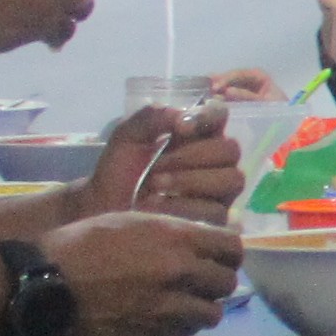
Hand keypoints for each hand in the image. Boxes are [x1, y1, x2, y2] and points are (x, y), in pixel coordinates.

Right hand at [43, 211, 244, 335]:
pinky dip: (179, 328)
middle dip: (215, 281)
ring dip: (200, 308)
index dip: (226, 253)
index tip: (217, 257)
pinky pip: (185, 334)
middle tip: (198, 283)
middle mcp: (182, 274)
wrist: (41, 292)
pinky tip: (160, 321)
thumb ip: (170, 231)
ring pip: (211, 313)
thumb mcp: (126, 222)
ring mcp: (171, 310)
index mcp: (176, 239)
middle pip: (227, 282)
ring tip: (180, 305)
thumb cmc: (76, 247)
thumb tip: (203, 238)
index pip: (232, 247)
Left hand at [80, 103, 242, 223]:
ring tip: (155, 186)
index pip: (220, 115)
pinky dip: (183, 205)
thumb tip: (183, 117)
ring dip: (190, 180)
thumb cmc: (119, 172)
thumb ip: (152, 118)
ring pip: (232, 179)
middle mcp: (216, 161)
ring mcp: (221, 192)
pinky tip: (157, 206)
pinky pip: (217, 210)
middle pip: (231, 149)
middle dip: (192, 155)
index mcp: (198, 136)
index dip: (208, 117)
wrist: (103, 210)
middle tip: (156, 166)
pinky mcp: (216, 220)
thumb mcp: (127, 137)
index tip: (180, 128)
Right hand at [199, 67, 286, 105]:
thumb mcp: (266, 102)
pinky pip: (227, 94)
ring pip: (226, 85)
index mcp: (259, 75)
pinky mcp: (239, 97)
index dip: (226, 79)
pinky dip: (218, 96)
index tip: (215, 88)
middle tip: (205, 90)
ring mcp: (243, 87)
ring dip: (215, 89)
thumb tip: (227, 91)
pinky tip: (207, 97)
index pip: (239, 74)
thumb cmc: (279, 109)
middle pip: (230, 78)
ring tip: (202, 93)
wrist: (287, 121)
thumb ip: (246, 96)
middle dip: (218, 83)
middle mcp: (249, 78)